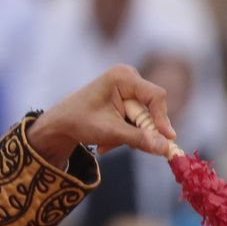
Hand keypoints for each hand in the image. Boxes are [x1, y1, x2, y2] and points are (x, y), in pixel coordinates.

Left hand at [27, 64, 175, 161]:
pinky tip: (106, 142)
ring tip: (105, 145)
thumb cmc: (79, 122)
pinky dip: (123, 133)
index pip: (155, 96)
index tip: (167, 139)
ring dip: (128, 136)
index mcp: (123, 77)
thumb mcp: (110, 132)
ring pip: (142, 119)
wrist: (59, 124)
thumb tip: (165, 148)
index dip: (162, 118)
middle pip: (150, 109)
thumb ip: (139, 139)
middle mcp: (128, 78)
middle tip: (129, 147)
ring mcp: (127, 88)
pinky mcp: (125, 100)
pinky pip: (134, 120)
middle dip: (138, 131)